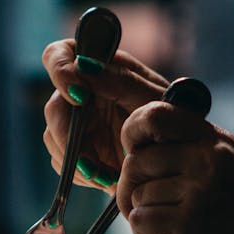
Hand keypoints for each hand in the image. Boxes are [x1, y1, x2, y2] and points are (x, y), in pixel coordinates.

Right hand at [42, 39, 168, 192]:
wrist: (180, 159)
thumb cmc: (174, 120)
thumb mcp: (154, 99)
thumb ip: (120, 81)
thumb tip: (82, 66)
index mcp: (101, 69)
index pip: (60, 54)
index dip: (60, 72)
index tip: (79, 98)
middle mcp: (84, 92)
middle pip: (54, 107)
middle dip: (68, 137)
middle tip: (91, 160)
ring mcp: (78, 122)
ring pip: (53, 137)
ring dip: (75, 161)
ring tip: (105, 176)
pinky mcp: (78, 150)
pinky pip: (62, 162)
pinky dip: (80, 174)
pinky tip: (105, 178)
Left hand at [117, 100, 233, 233]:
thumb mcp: (228, 172)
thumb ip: (191, 153)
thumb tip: (135, 147)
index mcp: (217, 141)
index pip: (156, 115)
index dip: (134, 133)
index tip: (136, 156)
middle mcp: (210, 158)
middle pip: (136, 162)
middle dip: (134, 190)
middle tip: (154, 210)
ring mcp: (201, 190)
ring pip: (136, 196)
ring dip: (147, 219)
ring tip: (179, 230)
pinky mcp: (190, 224)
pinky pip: (139, 222)